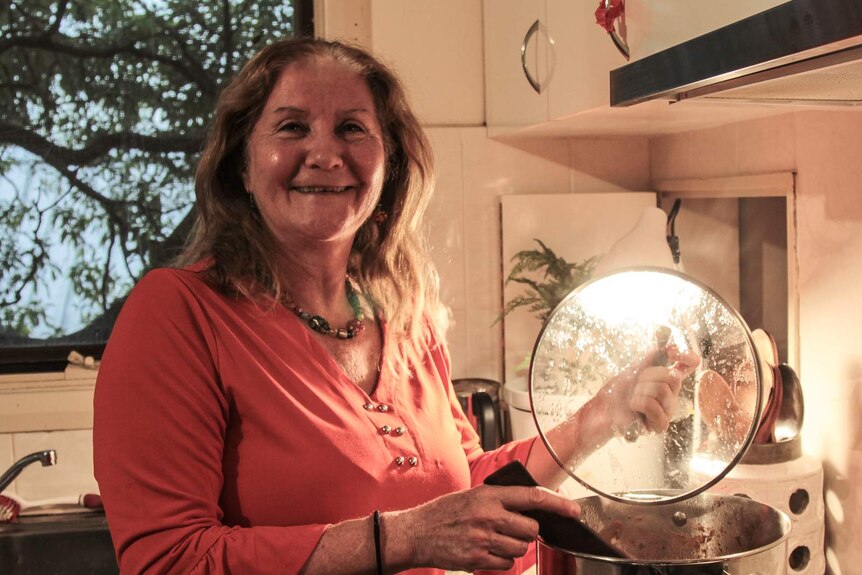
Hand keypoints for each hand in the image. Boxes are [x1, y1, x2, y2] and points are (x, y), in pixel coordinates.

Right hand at [389, 484, 579, 572]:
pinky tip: (486, 551)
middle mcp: (488, 515)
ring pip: (520, 548)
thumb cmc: (444, 512)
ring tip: (494, 539)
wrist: (415, 533)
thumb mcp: (472, 495)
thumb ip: (499, 499)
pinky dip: (501, 560)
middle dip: (527, 531)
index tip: (574, 510)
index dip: (557, 504)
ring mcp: (483, 538)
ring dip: (514, 547)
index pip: (532, 497)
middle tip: (511, 528)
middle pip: (530, 529)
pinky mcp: (477, 559)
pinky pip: (506, 564)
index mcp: (488, 495)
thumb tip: (531, 506)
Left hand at [602, 343, 700, 435]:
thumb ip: (650, 357)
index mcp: (667, 380)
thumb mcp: (634, 369)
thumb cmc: (619, 390)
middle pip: (674, 376)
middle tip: (637, 382)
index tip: (671, 352)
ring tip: (633, 397)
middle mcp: (671, 395)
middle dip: (650, 374)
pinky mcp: (661, 424)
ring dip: (640, 390)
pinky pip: (652, 405)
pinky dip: (637, 402)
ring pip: (662, 389)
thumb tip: (664, 345)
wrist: (604, 409)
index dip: (686, 356)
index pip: (689, 366)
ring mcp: (668, 410)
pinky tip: (633, 408)